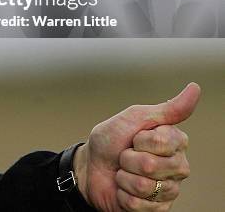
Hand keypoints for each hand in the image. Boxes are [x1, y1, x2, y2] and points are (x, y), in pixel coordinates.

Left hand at [73, 82, 200, 211]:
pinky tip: (123, 189)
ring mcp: (169, 190)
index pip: (164, 142)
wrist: (90, 166)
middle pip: (153, 166)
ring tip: (122, 171)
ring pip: (145, 187)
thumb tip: (196, 88)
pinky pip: (138, 205)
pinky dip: (123, 194)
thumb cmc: (112, 138)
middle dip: (129, 159)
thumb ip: (168, 109)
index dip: (140, 139)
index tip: (134, 137)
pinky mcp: (157, 210)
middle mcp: (178, 166)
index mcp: (175, 141)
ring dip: (124, 177)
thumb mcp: (135, 117)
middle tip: (125, 155)